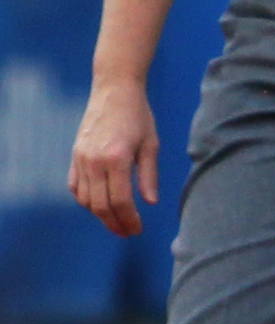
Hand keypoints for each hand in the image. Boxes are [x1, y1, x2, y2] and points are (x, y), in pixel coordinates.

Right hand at [69, 77, 158, 237]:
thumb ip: (149, 176)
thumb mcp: (151, 144)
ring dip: (100, 215)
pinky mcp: (75, 155)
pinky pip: (75, 186)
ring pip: (85, 199)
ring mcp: (81, 159)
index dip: (129, 219)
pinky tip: (98, 206)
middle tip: (127, 232)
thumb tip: (150, 203)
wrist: (114, 90)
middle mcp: (94, 161)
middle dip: (115, 223)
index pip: (120, 200)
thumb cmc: (138, 116)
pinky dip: (85, 201)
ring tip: (116, 222)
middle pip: (100, 205)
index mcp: (116, 158)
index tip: (137, 230)